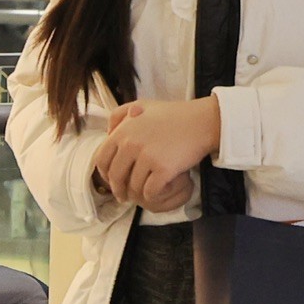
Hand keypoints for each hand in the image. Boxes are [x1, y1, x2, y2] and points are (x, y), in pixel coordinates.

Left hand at [91, 95, 220, 213]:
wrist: (201, 122)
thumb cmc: (172, 114)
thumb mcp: (142, 105)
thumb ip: (120, 115)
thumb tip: (107, 133)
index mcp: (123, 131)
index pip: (102, 159)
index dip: (104, 174)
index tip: (111, 182)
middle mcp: (131, 144)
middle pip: (116, 176)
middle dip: (118, 190)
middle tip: (124, 197)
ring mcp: (147, 157)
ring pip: (134, 186)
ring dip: (138, 193)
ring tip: (143, 194)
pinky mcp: (163, 169)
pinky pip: (150, 191)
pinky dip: (153, 195)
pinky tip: (158, 192)